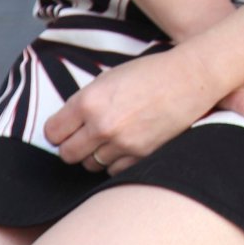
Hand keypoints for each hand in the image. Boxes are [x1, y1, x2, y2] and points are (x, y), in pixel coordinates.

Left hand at [44, 46, 216, 174]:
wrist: (190, 78)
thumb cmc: (150, 73)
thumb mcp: (108, 79)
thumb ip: (85, 103)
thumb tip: (67, 126)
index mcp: (89, 101)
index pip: (53, 132)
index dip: (57, 132)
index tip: (64, 130)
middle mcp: (102, 125)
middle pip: (67, 154)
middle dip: (72, 146)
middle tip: (84, 137)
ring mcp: (122, 143)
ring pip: (90, 165)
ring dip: (95, 155)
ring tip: (110, 138)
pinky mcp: (141, 155)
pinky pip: (113, 171)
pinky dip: (115, 162)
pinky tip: (125, 145)